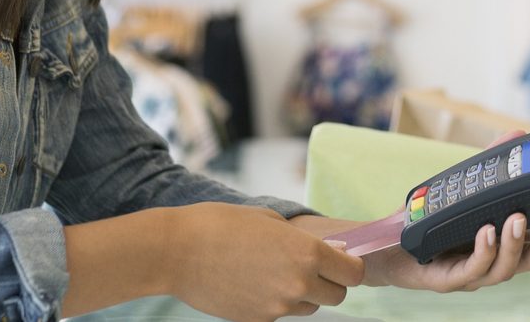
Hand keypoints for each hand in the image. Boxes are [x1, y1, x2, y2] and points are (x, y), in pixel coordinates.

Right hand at [164, 202, 364, 320]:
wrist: (175, 252)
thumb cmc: (219, 225)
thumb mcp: (268, 218)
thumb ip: (301, 239)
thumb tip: (327, 251)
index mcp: (306, 252)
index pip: (354, 273)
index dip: (349, 266)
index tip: (339, 260)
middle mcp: (298, 283)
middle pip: (338, 295)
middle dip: (329, 282)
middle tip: (309, 267)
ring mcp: (278, 306)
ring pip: (311, 307)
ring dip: (304, 294)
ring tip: (275, 273)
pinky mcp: (259, 320)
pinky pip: (282, 314)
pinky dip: (276, 302)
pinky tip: (254, 284)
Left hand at [360, 130, 529, 290]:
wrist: (386, 247)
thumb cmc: (428, 221)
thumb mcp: (463, 187)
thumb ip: (492, 162)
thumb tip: (518, 134)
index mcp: (505, 243)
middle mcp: (494, 261)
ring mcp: (474, 273)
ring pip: (507, 267)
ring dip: (517, 244)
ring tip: (518, 219)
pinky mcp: (448, 280)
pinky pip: (472, 270)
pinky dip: (484, 251)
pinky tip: (487, 231)